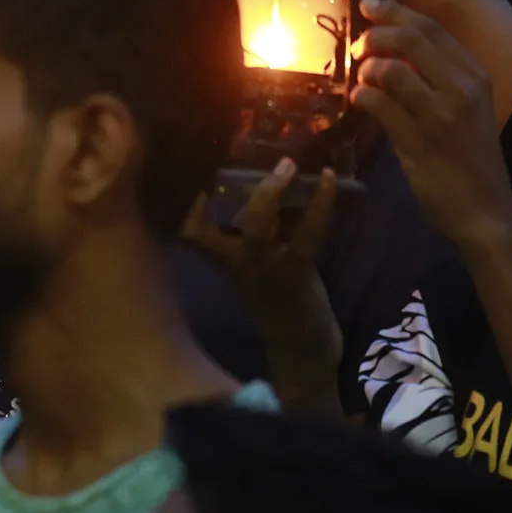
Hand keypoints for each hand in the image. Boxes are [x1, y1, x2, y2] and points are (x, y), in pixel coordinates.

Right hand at [182, 159, 341, 417]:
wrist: (305, 351)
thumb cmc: (283, 304)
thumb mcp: (263, 267)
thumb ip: (263, 233)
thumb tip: (275, 189)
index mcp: (224, 262)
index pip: (189, 232)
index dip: (183, 203)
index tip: (191, 171)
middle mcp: (235, 265)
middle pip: (206, 227)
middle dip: (218, 192)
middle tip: (250, 161)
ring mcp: (262, 271)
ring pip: (254, 226)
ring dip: (270, 192)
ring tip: (286, 164)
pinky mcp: (294, 275)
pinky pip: (305, 235)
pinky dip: (319, 206)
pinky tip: (327, 182)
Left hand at [350, 0, 511, 247]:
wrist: (485, 209)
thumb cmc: (469, 156)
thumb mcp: (466, 107)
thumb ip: (437, 75)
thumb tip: (391, 44)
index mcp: (475, 75)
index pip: (431, 27)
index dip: (394, 11)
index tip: (367, 6)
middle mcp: (463, 89)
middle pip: (410, 39)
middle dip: (374, 36)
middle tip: (357, 48)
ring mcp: (442, 115)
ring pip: (391, 69)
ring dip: (366, 69)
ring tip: (362, 81)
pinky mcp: (420, 141)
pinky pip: (378, 103)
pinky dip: (361, 96)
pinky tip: (359, 101)